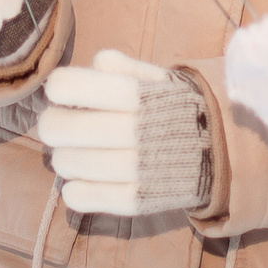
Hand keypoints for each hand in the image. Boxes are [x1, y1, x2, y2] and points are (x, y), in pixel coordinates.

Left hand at [40, 49, 209, 215]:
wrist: (215, 148)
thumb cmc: (171, 106)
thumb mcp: (152, 76)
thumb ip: (117, 67)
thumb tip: (85, 70)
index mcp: (135, 93)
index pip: (68, 86)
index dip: (57, 87)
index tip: (61, 90)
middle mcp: (134, 129)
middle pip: (59, 128)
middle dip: (52, 124)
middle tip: (59, 124)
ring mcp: (135, 169)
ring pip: (66, 164)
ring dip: (63, 157)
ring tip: (77, 152)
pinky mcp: (135, 201)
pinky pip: (80, 198)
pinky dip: (74, 189)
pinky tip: (84, 178)